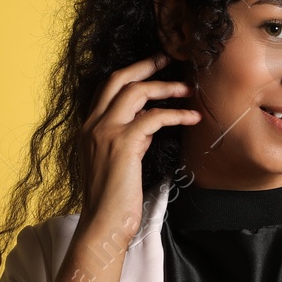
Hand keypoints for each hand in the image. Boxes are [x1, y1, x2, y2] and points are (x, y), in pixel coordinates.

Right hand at [53, 54, 199, 281]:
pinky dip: (175, 114)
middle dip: (147, 64)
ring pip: (136, 91)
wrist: (104, 225)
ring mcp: (105, 132)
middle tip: (173, 57)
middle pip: (119, 78)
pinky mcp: (122, 144)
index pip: (109, 86)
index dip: (134, 71)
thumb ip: (130, 138)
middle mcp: (93, 124)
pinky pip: (153, 117)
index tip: (157, 64)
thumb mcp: (120, 160)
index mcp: (89, 126)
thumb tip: (149, 122)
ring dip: (166, 86)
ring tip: (189, 90)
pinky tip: (192, 119)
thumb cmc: (115, 198)